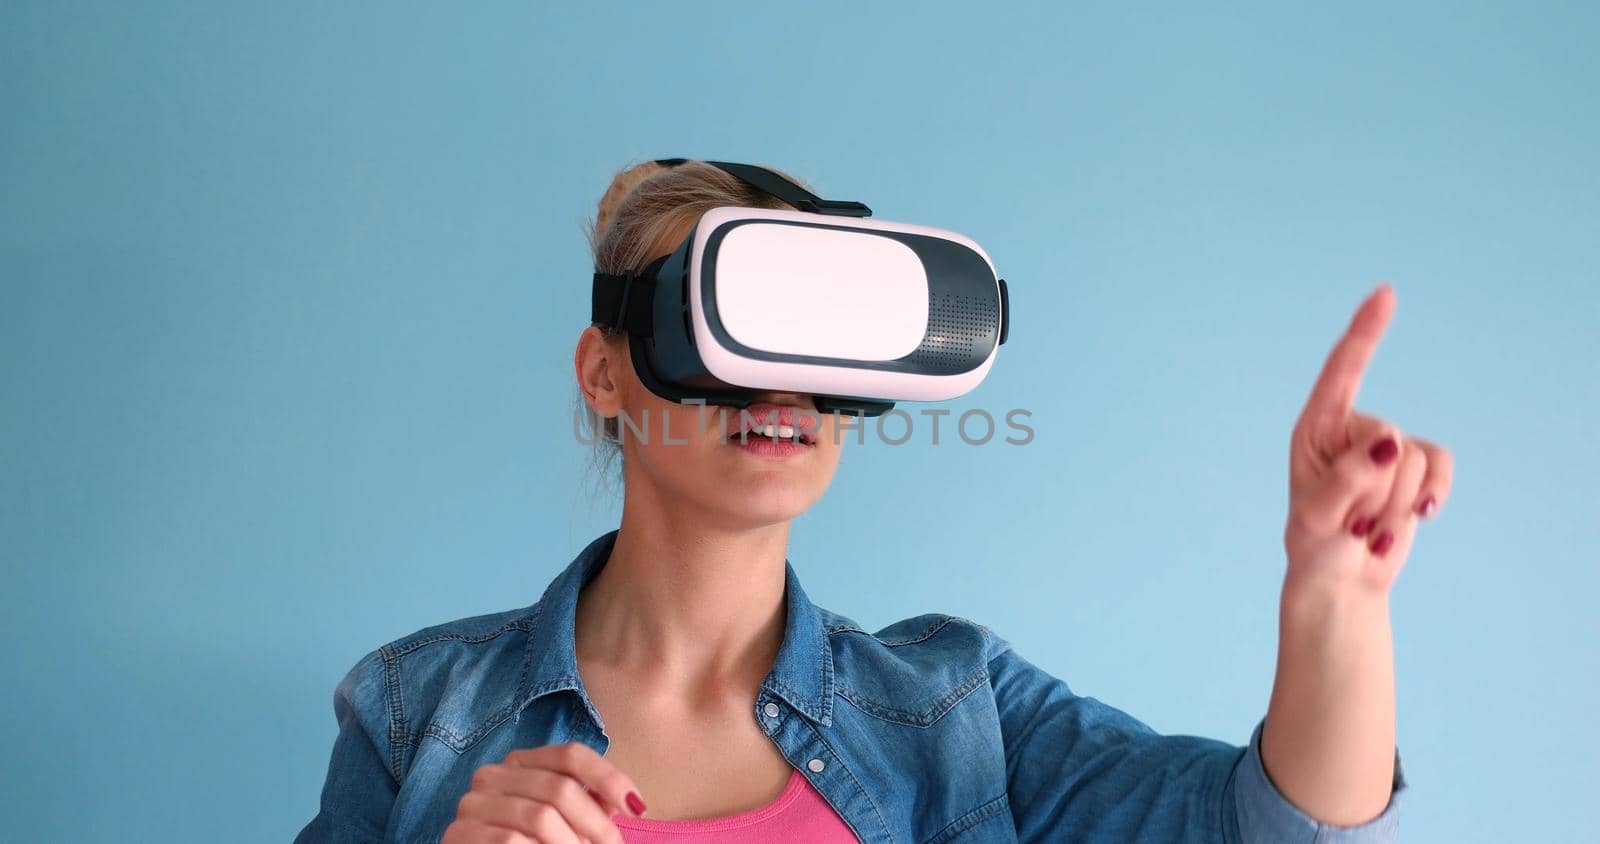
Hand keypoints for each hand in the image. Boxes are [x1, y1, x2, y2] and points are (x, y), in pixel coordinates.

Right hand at [442, 742, 646, 843]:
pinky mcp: (457, 835)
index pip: (571, 755)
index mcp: (520, 763)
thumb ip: (590, 805)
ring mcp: (471, 805)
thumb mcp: (564, 823)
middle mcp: (492, 775)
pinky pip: (511, 841)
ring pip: (540, 818)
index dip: (609, 779)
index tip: (637, 809)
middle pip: (560, 788)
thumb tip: (630, 803)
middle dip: (596, 825)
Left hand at [1283, 282, 1453, 596]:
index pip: (1342, 371)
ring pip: (1413, 459)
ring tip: (1367, 527)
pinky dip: (1430, 495)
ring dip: (1395, 505)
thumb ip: (1347, 478)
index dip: (1365, 331)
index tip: (1386, 293)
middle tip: (1350, 520)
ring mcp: (1386, 446)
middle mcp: (1351, 429)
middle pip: (1388, 438)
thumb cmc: (1317, 546)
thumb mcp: (1318, 517)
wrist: (1343, 581)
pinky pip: (1440, 467)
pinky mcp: (1415, 467)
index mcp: (1315, 428)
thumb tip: (1390, 442)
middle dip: (1375, 488)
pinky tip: (1417, 517)